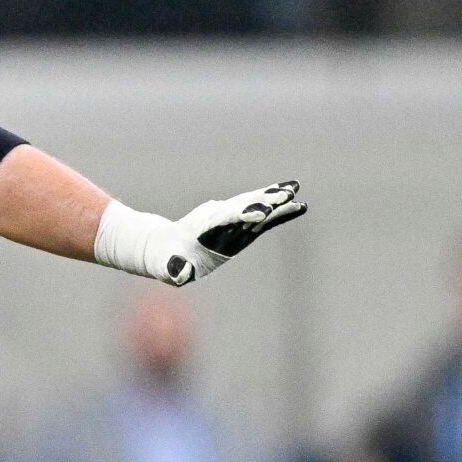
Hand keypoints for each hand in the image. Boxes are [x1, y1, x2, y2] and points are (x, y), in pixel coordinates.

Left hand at [155, 181, 305, 285]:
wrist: (163, 244)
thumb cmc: (165, 259)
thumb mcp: (166, 267)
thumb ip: (175, 269)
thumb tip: (181, 272)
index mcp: (204, 227)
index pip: (225, 218)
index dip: (243, 214)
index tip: (261, 212)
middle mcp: (218, 217)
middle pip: (244, 205)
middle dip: (264, 200)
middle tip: (286, 193)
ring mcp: (229, 218)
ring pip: (254, 204)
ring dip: (274, 198)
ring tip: (295, 189)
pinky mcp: (238, 224)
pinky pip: (261, 216)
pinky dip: (278, 211)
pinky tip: (298, 204)